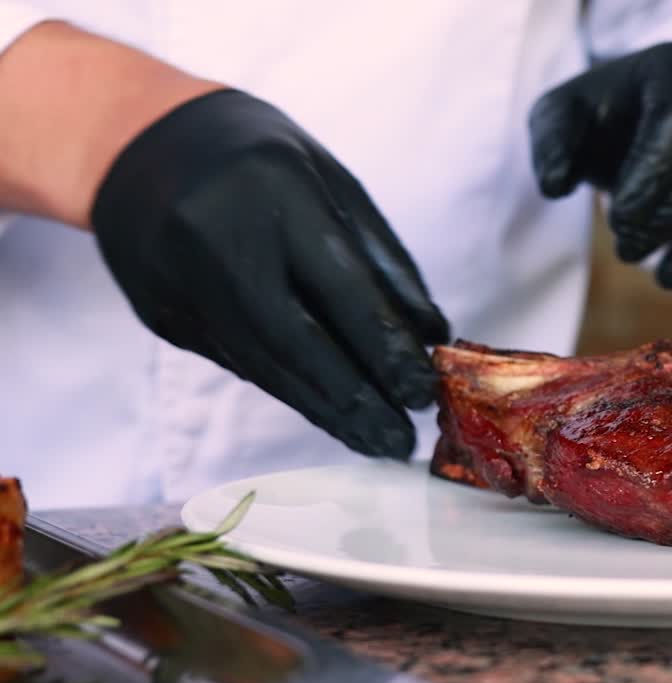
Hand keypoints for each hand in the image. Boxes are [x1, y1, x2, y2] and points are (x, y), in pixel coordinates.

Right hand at [90, 89, 449, 458]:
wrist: (132, 143)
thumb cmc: (253, 155)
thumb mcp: (329, 180)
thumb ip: (381, 258)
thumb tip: (430, 333)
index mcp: (274, 194)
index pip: (341, 289)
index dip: (385, 350)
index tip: (423, 394)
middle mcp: (219, 242)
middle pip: (298, 344)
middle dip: (356, 401)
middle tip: (402, 441)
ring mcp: (181, 284)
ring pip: (265, 366)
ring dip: (325, 410)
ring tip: (373, 439)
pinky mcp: (161, 316)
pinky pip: (238, 363)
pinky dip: (289, 390)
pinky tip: (326, 413)